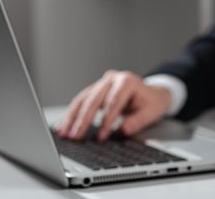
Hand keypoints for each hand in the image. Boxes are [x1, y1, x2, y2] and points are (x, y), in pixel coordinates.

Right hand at [55, 70, 171, 140]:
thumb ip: (138, 121)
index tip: (101, 137)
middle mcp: (112, 79)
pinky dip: (72, 114)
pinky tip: (63, 126)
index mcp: (127, 81)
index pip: (113, 102)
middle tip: (75, 136)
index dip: (106, 121)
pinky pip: (81, 101)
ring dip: (72, 117)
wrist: (151, 94)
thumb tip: (123, 130)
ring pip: (83, 99)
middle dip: (83, 119)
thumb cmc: (151, 102)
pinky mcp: (95, 89)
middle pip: (94, 99)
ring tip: (64, 133)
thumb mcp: (151, 112)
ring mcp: (102, 83)